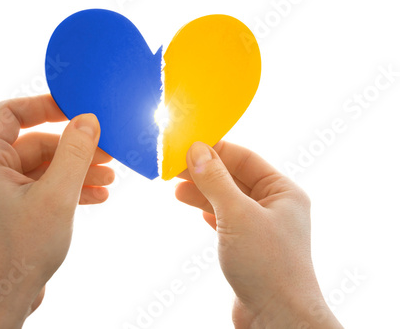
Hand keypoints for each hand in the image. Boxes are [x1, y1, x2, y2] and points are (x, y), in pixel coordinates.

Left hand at [0, 95, 113, 328]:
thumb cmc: (19, 253)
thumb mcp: (56, 197)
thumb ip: (74, 153)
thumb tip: (88, 120)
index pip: (10, 113)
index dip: (45, 106)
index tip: (78, 109)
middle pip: (34, 143)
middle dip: (73, 149)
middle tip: (107, 153)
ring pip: (41, 168)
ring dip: (75, 171)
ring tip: (109, 178)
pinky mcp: (7, 210)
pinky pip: (39, 188)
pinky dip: (65, 189)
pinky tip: (96, 196)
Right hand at [176, 141, 342, 328]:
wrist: (277, 318)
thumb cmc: (267, 265)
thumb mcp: (237, 215)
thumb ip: (216, 181)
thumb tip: (197, 150)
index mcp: (283, 191)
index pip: (245, 158)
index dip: (216, 150)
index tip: (187, 145)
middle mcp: (275, 206)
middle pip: (234, 178)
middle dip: (205, 172)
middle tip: (174, 168)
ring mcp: (262, 227)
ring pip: (227, 199)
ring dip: (203, 193)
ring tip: (176, 189)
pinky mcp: (249, 246)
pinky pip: (226, 219)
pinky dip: (209, 212)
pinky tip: (196, 210)